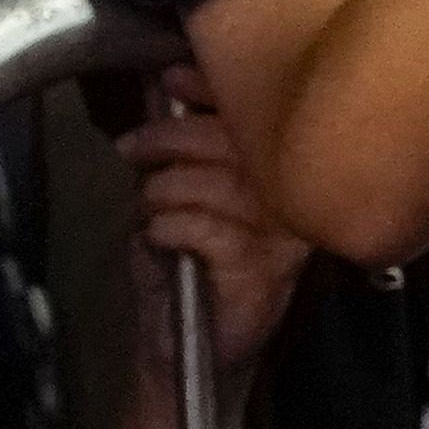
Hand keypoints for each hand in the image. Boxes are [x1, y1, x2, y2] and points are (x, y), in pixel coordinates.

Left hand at [124, 65, 310, 378]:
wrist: (182, 349)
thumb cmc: (181, 271)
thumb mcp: (173, 196)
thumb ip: (178, 149)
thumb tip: (165, 86)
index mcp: (278, 175)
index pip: (261, 116)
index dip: (217, 90)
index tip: (173, 80)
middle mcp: (294, 202)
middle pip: (239, 144)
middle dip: (172, 138)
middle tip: (134, 150)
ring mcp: (283, 240)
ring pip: (222, 185)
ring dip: (167, 190)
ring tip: (149, 208)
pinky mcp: (263, 274)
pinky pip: (212, 230)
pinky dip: (172, 226)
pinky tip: (161, 237)